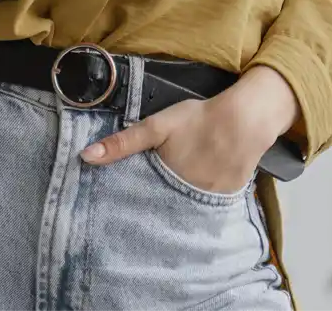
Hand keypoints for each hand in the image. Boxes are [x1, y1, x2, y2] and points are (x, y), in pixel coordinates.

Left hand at [79, 68, 300, 193]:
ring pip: (183, 212)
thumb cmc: (199, 120)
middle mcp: (184, 199)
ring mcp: (207, 203)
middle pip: (161, 211)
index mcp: (165, 183)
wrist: (246, 119)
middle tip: (137, 209)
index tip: (115, 210)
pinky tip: (190, 197)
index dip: (128, 207)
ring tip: (162, 205)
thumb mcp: (157, 126)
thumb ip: (124, 142)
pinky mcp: (225, 200)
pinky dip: (196, 206)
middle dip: (149, 211)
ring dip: (173, 210)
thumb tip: (85, 157)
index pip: (139, 205)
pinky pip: (205, 209)